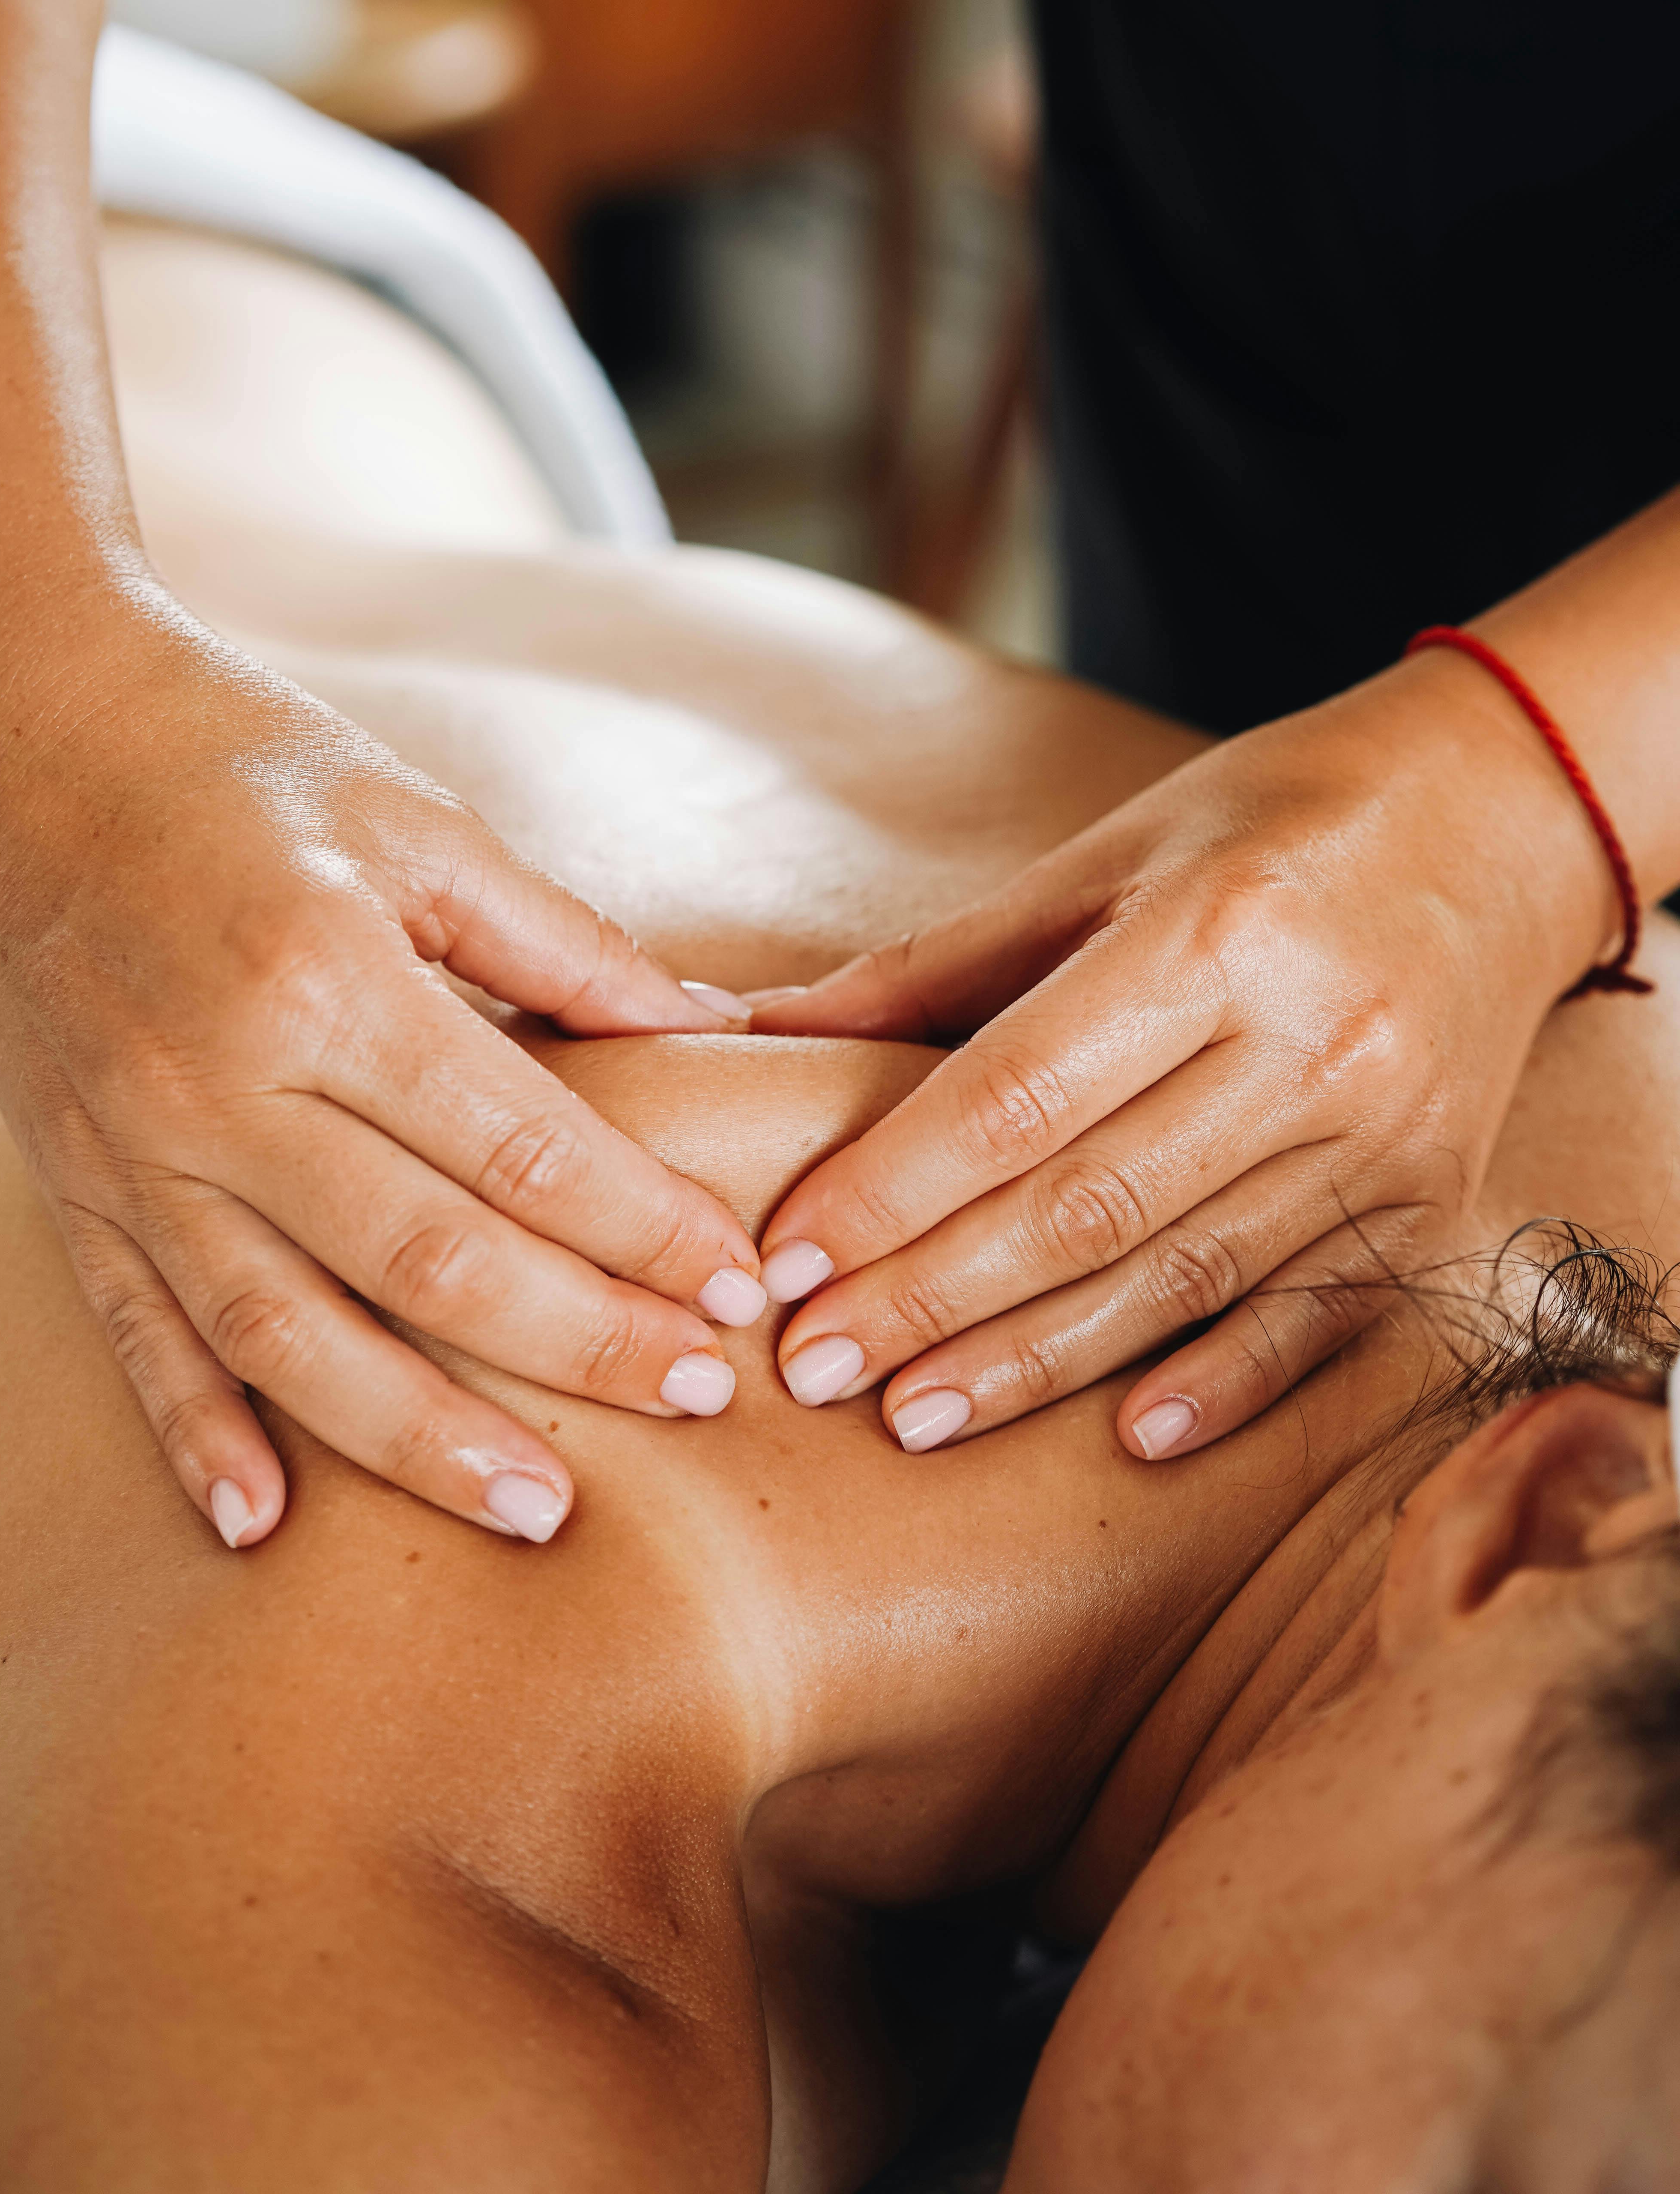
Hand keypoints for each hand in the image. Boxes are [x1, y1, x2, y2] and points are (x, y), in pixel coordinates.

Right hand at [0, 588, 765, 1548]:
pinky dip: (197, 1435)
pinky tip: (265, 1523)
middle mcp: (223, 1083)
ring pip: (289, 1336)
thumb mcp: (418, 825)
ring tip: (537, 1511)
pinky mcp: (76, 1184)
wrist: (23, 740)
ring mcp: (136, 1150)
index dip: (645, 1228)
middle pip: (427, 1260)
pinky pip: (137, 1333)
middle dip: (578, 1346)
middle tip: (699, 1399)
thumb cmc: (244, 766)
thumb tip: (706, 1024)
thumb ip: (561, 942)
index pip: (522, 1147)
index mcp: (326, 978)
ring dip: (418, 1440)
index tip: (735, 1287)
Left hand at [753, 652, 1617, 1460]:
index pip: (1017, 1094)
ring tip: (915, 1414)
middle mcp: (1315, 1041)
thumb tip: (758, 1029)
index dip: (891, 1188)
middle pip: (1088, 1204)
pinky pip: (1317, 1318)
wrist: (1499, 817)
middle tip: (814, 1367)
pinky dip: (1221, 1384)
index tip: (788, 1262)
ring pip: (1183, 1276)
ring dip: (1039, 1361)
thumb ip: (938, 965)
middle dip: (932, 1297)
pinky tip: (1125, 1441)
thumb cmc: (1270, 827)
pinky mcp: (1437, 1198)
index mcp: (1216, 933)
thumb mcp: (1103, 858)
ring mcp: (1388, 1134)